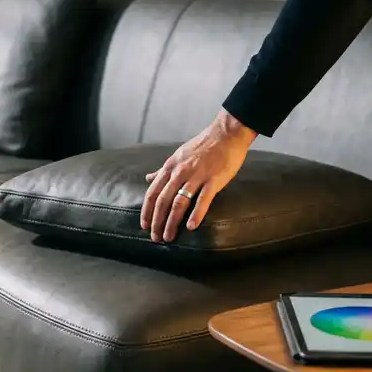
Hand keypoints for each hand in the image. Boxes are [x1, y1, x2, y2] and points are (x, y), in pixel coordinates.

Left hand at [140, 110, 256, 242]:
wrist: (226, 133)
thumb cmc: (203, 145)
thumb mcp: (177, 155)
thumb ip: (163, 170)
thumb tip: (148, 178)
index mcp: (170, 167)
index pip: (153, 192)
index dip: (147, 211)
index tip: (144, 226)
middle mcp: (180, 172)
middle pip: (162, 201)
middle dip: (157, 222)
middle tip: (155, 238)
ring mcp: (196, 176)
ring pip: (178, 203)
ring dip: (171, 222)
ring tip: (168, 237)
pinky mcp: (214, 179)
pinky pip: (203, 199)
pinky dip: (196, 214)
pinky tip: (190, 227)